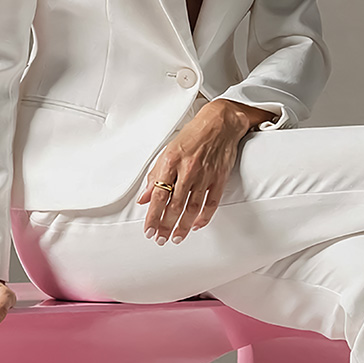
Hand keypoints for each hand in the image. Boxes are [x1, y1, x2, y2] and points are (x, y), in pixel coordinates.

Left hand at [138, 99, 273, 243]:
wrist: (219, 122)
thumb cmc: (192, 136)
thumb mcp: (167, 152)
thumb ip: (154, 176)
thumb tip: (144, 197)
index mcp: (170, 162)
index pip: (158, 195)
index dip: (152, 215)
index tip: (148, 230)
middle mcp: (187, 170)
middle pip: (174, 205)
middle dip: (166, 226)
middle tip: (160, 239)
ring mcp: (204, 176)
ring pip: (192, 208)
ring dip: (183, 227)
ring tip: (176, 238)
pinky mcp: (219, 178)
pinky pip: (211, 203)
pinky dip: (204, 217)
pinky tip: (196, 226)